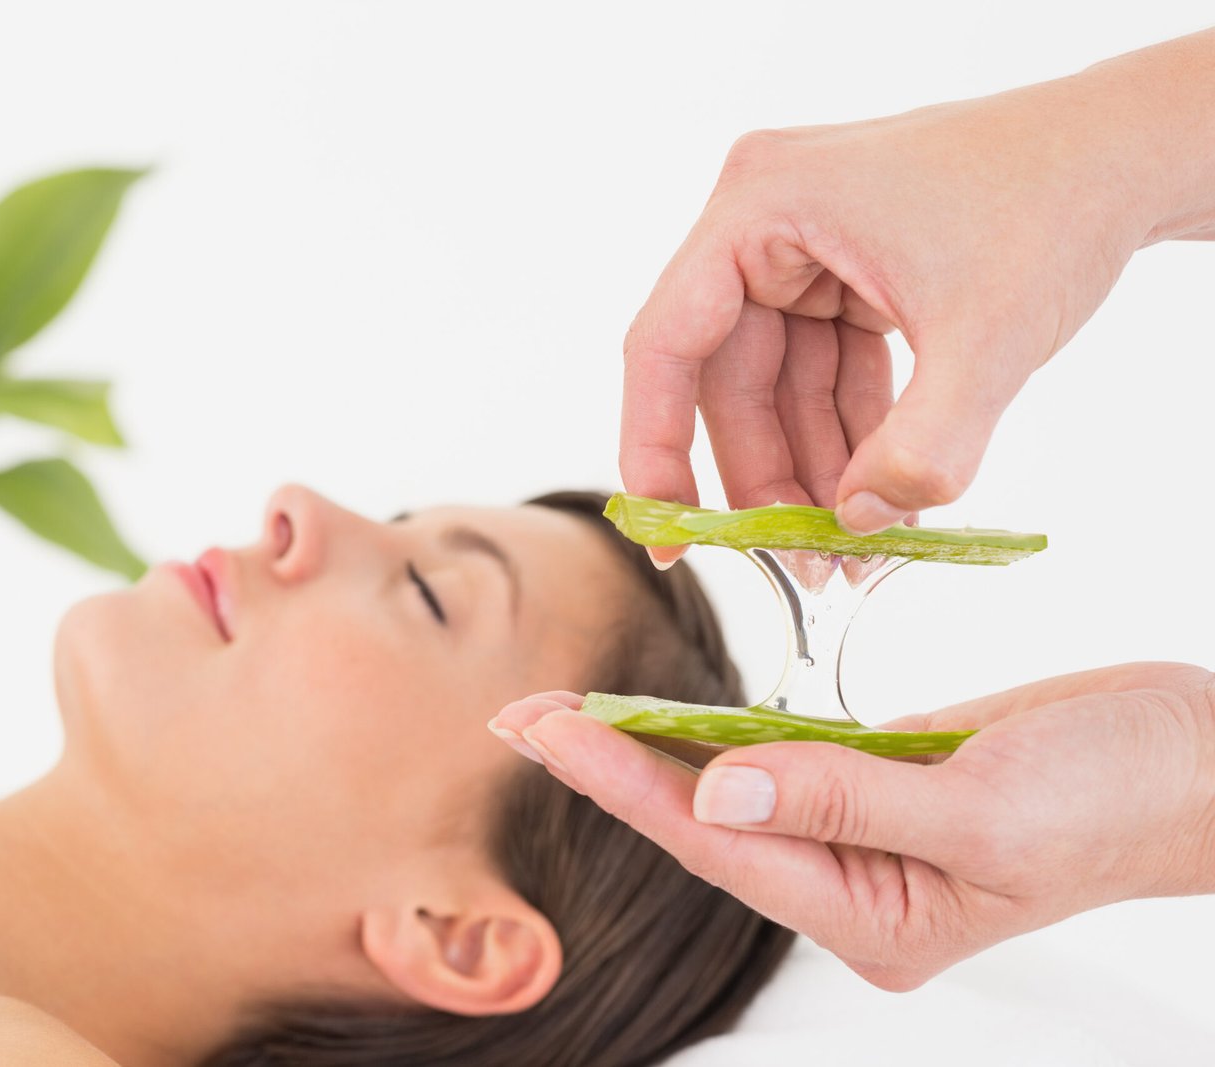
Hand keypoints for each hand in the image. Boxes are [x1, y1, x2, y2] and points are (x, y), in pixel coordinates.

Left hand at [489, 662, 1214, 989]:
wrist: (1196, 760)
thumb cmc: (1120, 796)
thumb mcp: (986, 809)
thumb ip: (848, 797)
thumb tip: (717, 786)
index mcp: (873, 916)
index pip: (721, 842)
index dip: (626, 782)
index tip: (549, 730)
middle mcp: (854, 884)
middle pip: (709, 819)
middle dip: (614, 765)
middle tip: (521, 716)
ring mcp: (864, 833)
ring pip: (735, 785)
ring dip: (656, 743)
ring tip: (568, 709)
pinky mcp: (880, 782)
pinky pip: (782, 756)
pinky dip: (724, 728)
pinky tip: (669, 710)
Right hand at [622, 30, 1214, 552]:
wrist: (1126, 151)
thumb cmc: (1055, 200)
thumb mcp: (989, 339)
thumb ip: (921, 448)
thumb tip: (859, 527)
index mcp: (761, 204)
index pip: (667, 345)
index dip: (655, 448)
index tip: (669, 536)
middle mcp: (764, 221)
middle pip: (727, 380)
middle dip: (768, 477)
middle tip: (804, 564)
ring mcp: (802, 248)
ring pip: (777, 387)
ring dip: (814, 467)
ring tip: (853, 549)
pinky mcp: (841, 272)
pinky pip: (823, 372)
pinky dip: (851, 433)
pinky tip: (877, 493)